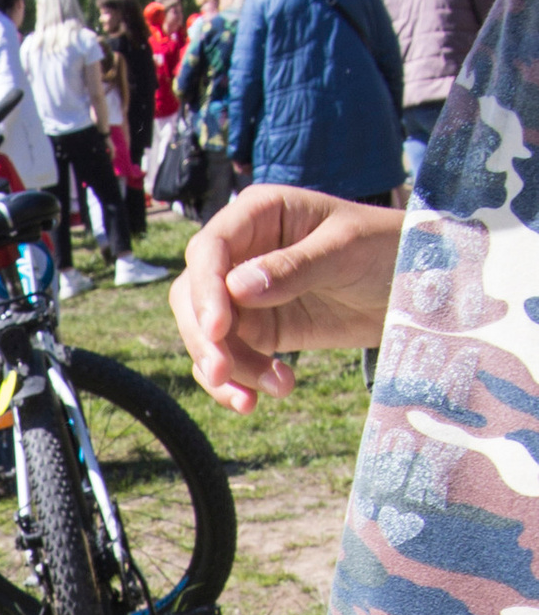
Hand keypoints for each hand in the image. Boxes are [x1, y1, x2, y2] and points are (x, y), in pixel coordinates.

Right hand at [170, 187, 402, 409]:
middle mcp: (244, 251)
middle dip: (205, 338)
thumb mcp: (346, 251)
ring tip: (261, 395)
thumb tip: (236, 289)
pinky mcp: (263, 330)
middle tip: (225, 374)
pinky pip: (231, 358)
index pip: (210, 250)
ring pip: (207, 334)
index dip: (205, 289)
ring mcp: (248, 293)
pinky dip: (237, 382)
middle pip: (194, 296)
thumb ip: (294, 268)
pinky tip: (256, 400)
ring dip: (226, 368)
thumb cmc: (388, 248)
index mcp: (260, 214)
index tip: (217, 329)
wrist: (420, 286)